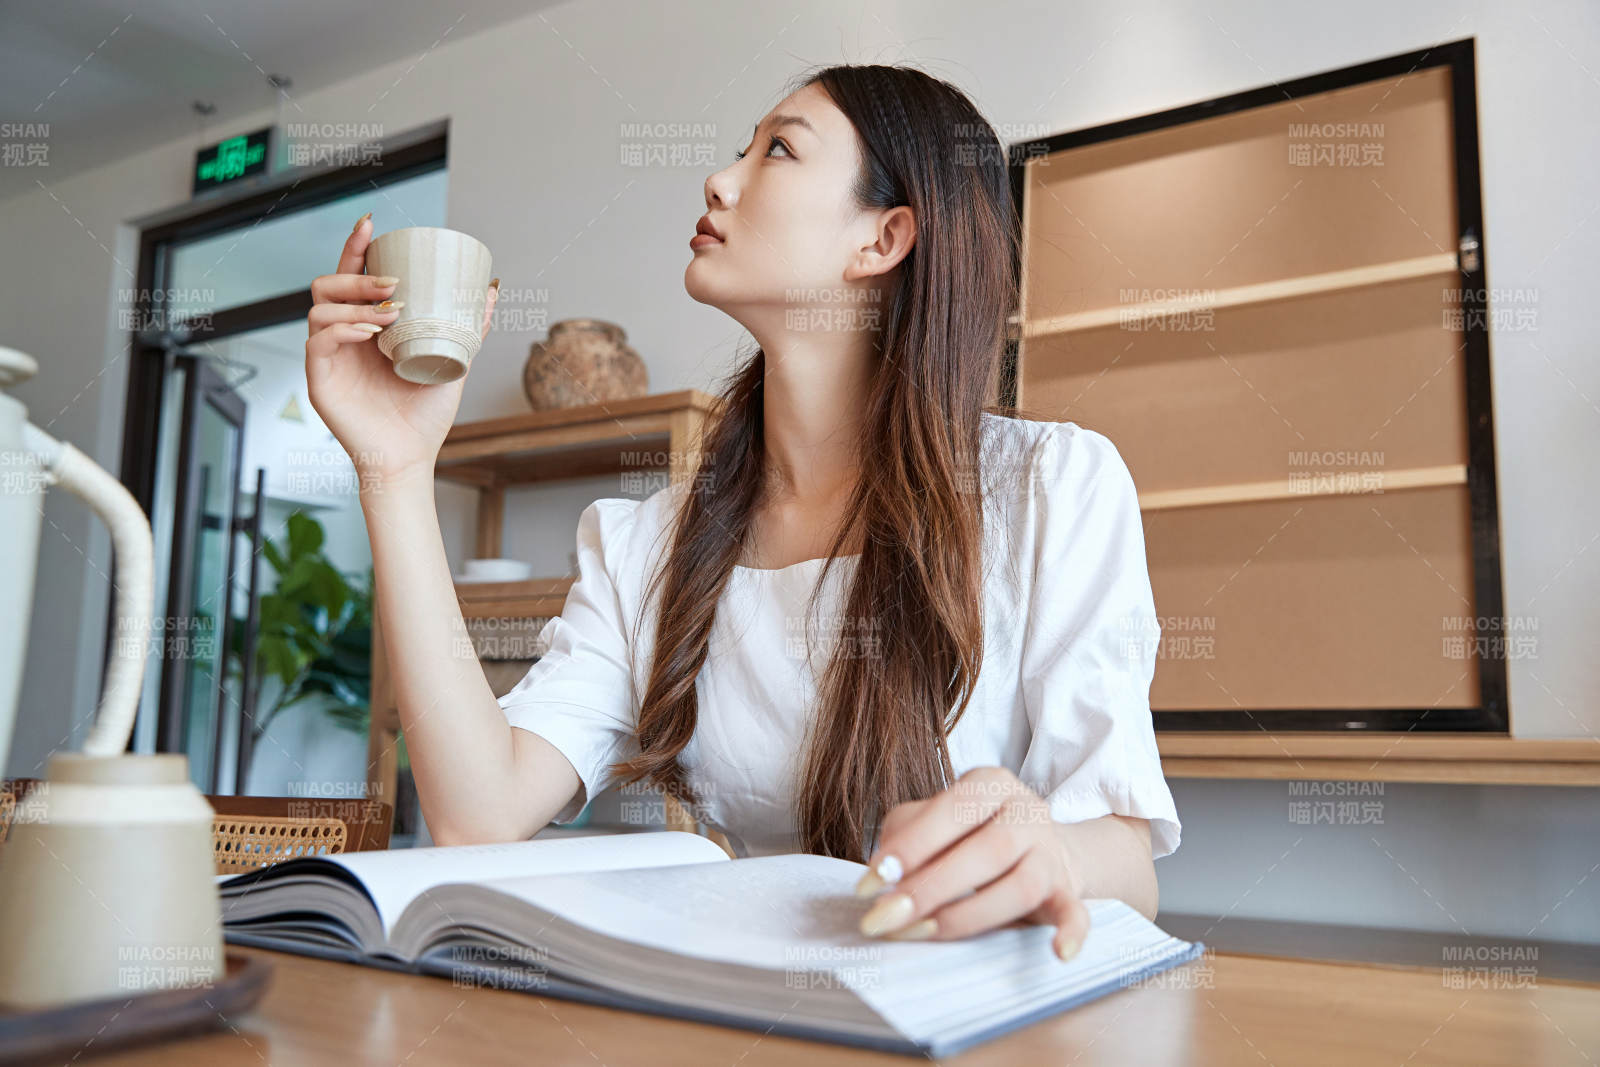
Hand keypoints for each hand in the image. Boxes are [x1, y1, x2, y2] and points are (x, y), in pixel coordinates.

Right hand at [305, 213, 499, 485]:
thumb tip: (492, 291)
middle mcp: (341, 337)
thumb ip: (468, 328)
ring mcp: (327, 358)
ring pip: (319, 309)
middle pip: (327, 284)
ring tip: (388, 314)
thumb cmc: (423, 414)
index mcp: (365, 327)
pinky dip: (342, 330)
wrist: (411, 457)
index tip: (371, 223)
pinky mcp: (319, 380)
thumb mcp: (453, 362)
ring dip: (354, 304)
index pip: (352, 277)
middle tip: (393, 283)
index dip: (355, 247)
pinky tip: (369, 333)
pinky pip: (317, 342)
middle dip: (357, 276)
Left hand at [853, 766, 1089, 959]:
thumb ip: (906, 834)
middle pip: (987, 849)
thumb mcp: (933, 818)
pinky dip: (1072, 933)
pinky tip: (1058, 953)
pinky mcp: (1068, 890)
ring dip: (969, 915)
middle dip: (931, 887)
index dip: (910, 847)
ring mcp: (1050, 852)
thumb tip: (881, 875)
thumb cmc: (968, 833)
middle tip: (885, 917)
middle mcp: (1026, 811)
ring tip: (924, 933)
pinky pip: (1078, 912)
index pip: (952, 810)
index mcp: (990, 784)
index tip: (871, 881)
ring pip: (1022, 885)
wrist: (1040, 848)